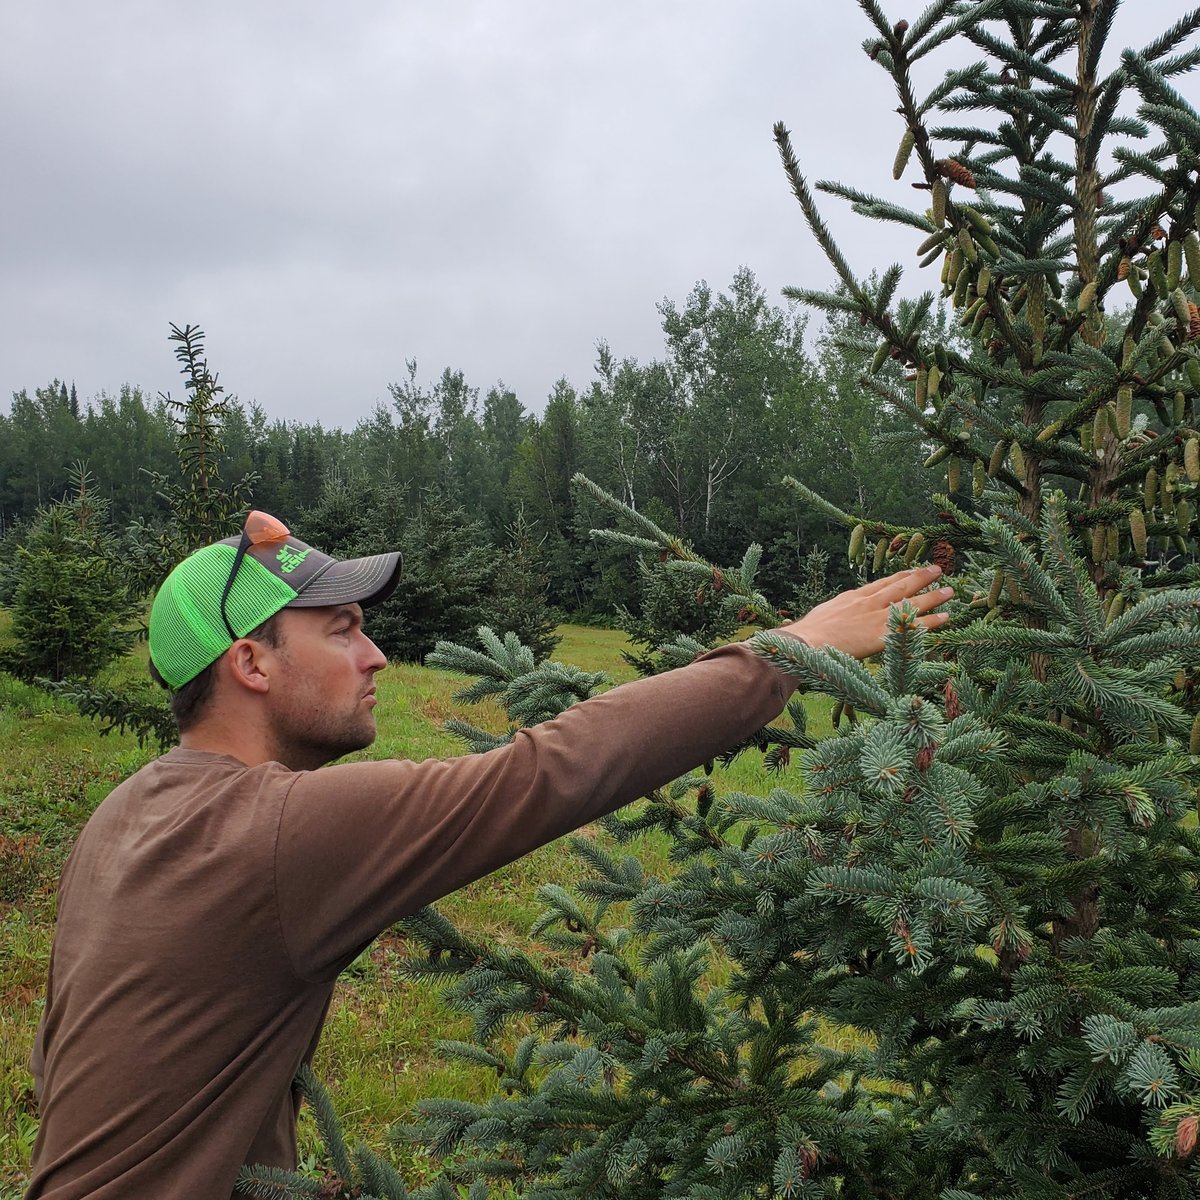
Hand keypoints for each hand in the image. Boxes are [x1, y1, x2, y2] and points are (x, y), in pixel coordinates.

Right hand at [777, 565, 952, 659]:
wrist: (806, 641)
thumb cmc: (807, 633)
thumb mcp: (823, 615)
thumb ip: (835, 612)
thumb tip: (834, 613)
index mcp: (853, 597)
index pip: (881, 584)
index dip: (899, 577)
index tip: (912, 571)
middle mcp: (868, 602)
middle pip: (900, 586)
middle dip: (919, 577)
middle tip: (937, 569)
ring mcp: (878, 617)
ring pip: (912, 601)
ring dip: (933, 595)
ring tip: (949, 590)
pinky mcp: (884, 634)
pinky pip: (914, 626)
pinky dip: (932, 621)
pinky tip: (945, 617)